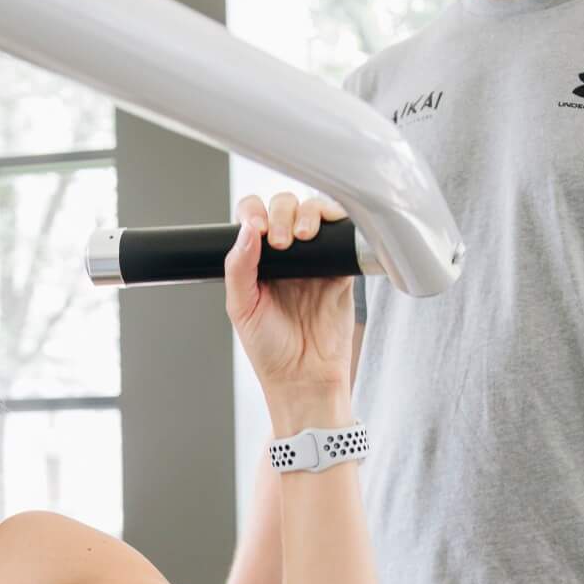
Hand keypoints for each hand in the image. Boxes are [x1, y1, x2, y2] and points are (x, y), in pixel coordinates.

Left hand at [225, 193, 355, 404]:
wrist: (305, 377)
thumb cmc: (270, 350)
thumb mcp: (241, 308)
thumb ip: (239, 267)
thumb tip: (248, 229)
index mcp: (257, 261)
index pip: (254, 217)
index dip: (255, 213)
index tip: (259, 230)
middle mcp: (287, 256)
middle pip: (285, 206)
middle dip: (282, 214)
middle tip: (282, 243)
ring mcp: (315, 260)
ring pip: (314, 212)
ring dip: (308, 213)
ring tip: (304, 237)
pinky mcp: (341, 268)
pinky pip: (343, 234)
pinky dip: (338, 221)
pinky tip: (328, 231)